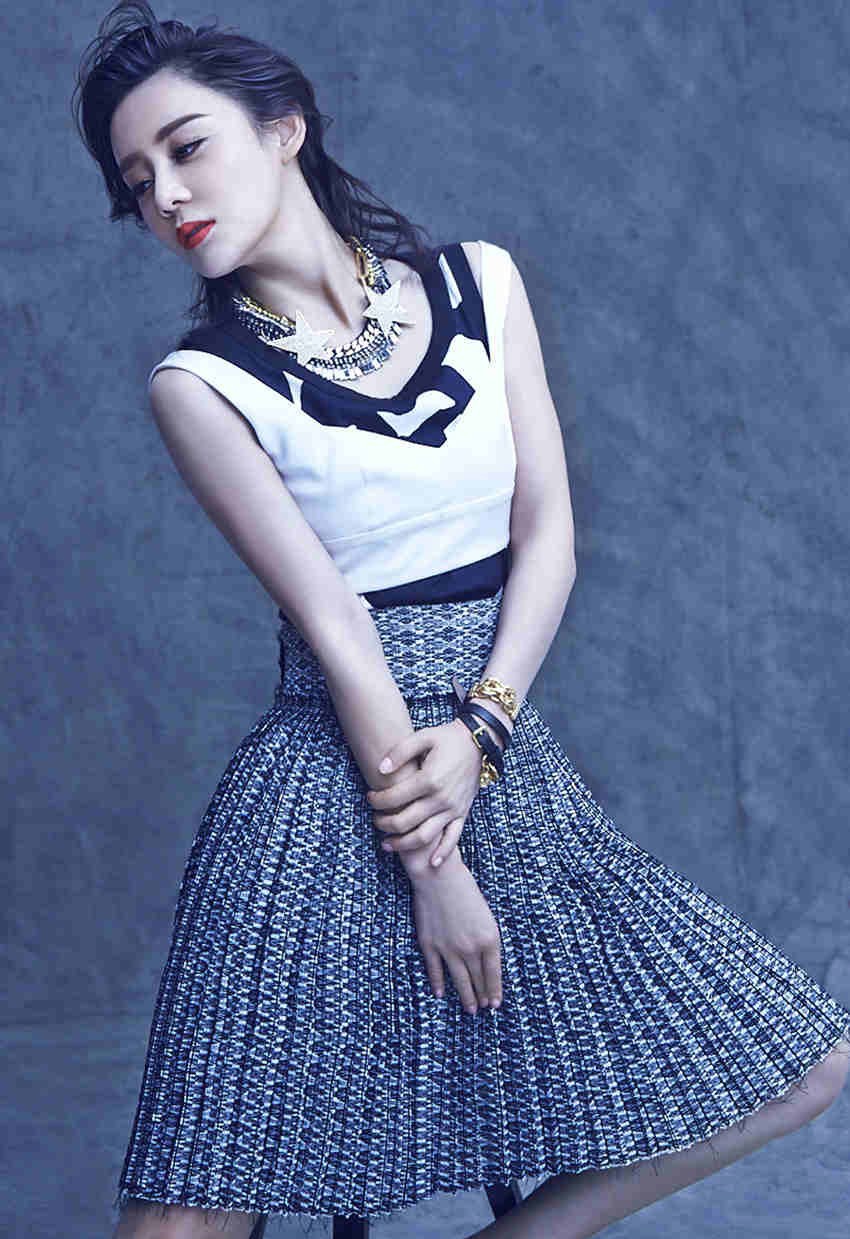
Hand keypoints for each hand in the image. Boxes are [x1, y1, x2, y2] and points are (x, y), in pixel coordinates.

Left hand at [367, 719, 484, 868]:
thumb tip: (380, 770)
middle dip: (384, 824)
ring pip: (424, 836)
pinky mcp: (462, 813)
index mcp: (428, 779)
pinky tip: (431, 863)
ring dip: (403, 844)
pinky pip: (453, 838)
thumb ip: (400, 752)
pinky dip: (442, 853)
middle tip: (375, 820)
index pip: (394, 798)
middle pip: (405, 822)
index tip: (370, 797)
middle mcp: (441, 799)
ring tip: (387, 844)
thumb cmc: (447, 738)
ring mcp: (453, 809)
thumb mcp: (423, 736)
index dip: (377, 800)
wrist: (479, 741)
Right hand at [410, 849, 502, 1010]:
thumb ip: (486, 940)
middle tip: (483, 1008)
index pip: (493, 973)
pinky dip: (439, 984)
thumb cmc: (465, 890)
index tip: (495, 1004)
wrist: (438, 877)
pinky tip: (441, 994)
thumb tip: (485, 962)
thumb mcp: (485, 915)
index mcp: (489, 939)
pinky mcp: (429, 945)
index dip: (494, 990)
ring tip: (470, 1009)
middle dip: (482, 996)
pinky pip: (435, 971)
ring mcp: (448, 948)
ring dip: (466, 996)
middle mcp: (470, 948)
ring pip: (459, 980)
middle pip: (477, 979)